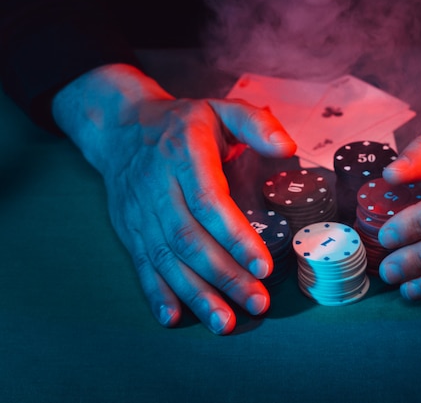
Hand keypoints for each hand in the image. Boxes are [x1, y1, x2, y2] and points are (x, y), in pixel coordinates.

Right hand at [52, 64, 295, 333]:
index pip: (209, 203)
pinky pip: (141, 264)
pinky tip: (174, 317)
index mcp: (185, 155)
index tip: (264, 266)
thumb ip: (256, 124)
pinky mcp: (130, 229)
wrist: (120, 128)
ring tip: (225, 322)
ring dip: (196, 294)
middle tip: (256, 301)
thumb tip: (289, 148)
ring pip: (167, 259)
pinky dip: (157, 293)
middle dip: (224, 276)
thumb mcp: (221, 109)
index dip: (235, 237)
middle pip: (189, 239)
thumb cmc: (182, 123)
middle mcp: (158, 187)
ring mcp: (140, 212)